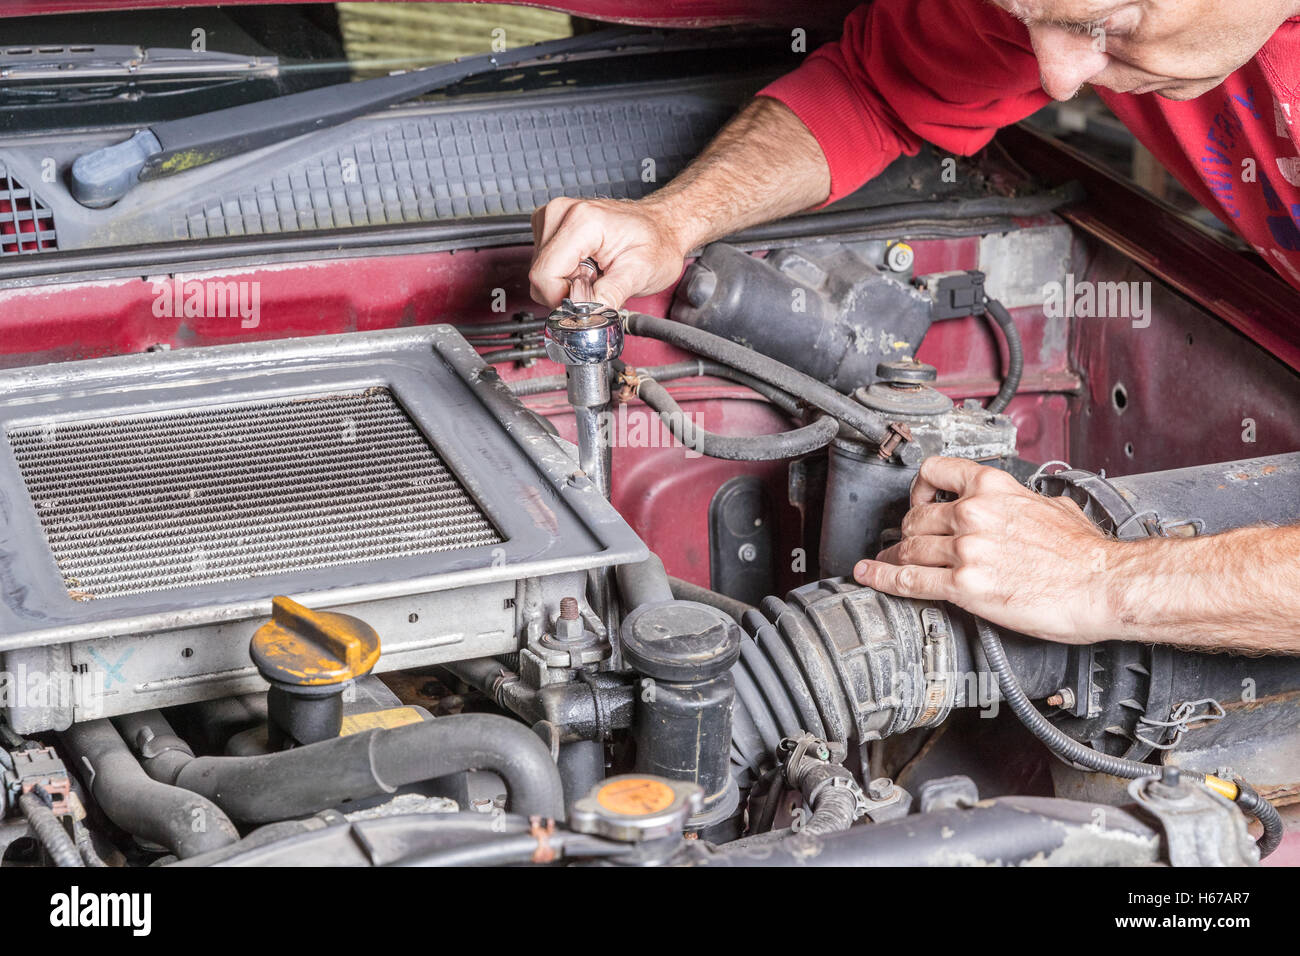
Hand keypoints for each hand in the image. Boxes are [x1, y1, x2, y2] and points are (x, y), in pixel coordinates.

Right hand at [528, 196, 691, 309]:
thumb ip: (609, 296)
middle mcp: (560, 213)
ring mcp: (553, 217)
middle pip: (540, 275)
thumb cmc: (656, 242)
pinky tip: (588, 265)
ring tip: (596, 271)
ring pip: (540, 272)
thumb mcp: (640, 273)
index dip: (563, 298)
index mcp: (581, 221)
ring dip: (567, 282)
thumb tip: (585, 317)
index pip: (544, 275)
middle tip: (599, 281)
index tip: (589, 299)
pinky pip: (545, 264)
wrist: (662, 226)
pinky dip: (565, 273)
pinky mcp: (551, 226)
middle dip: (567, 291)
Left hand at [852, 457, 1123, 643]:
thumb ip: (1021, 501)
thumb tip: (1017, 505)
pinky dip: (882, 579)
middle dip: (907, 532)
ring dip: (894, 558)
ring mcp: (965, 549)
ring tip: (887, 564)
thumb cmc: (1087, 553)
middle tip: (904, 543)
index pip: (933, 473)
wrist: (1105, 584)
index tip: (917, 500)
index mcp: (993, 487)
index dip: (918, 489)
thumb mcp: (1052, 505)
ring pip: (909, 550)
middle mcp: (973, 513)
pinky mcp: (964, 586)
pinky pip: (909, 581)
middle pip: (916, 518)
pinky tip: (870, 576)